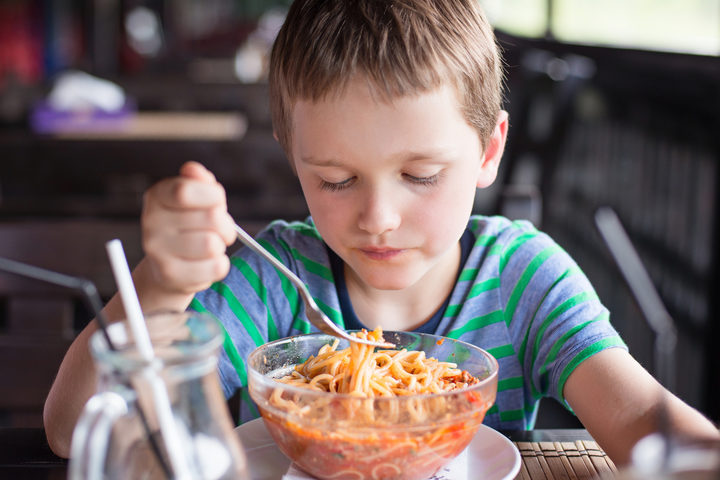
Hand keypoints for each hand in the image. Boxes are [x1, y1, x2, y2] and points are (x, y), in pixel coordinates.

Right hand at [141, 161, 235, 294]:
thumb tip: (193, 169)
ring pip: (212, 244)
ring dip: (221, 246)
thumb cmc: (191, 226)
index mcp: (157, 196)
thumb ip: (199, 181)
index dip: (214, 196)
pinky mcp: (169, 274)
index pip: (186, 190)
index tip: (217, 203)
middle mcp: (151, 221)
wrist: (170, 268)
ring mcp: (157, 250)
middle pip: (211, 217)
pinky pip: (216, 267)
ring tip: (209, 247)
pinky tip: (205, 263)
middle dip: (225, 224)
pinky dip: (220, 265)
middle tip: (218, 230)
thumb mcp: (197, 199)